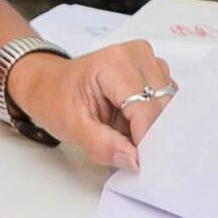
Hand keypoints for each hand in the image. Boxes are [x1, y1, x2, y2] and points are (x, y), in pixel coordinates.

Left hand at [6, 38, 177, 171]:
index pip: (145, 107)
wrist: (50, 83)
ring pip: (168, 103)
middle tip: (128, 152)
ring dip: (150, 125)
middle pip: (162, 105)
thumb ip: (102, 145)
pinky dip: (151, 117)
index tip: (140, 163)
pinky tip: (129, 121)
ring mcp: (148, 59)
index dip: (145, 139)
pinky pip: (166, 99)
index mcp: (114, 63)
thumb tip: (134, 159)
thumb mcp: (72, 127)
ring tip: (121, 129)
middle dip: (148, 133)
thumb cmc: (56, 98)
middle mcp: (137, 54)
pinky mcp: (154, 68)